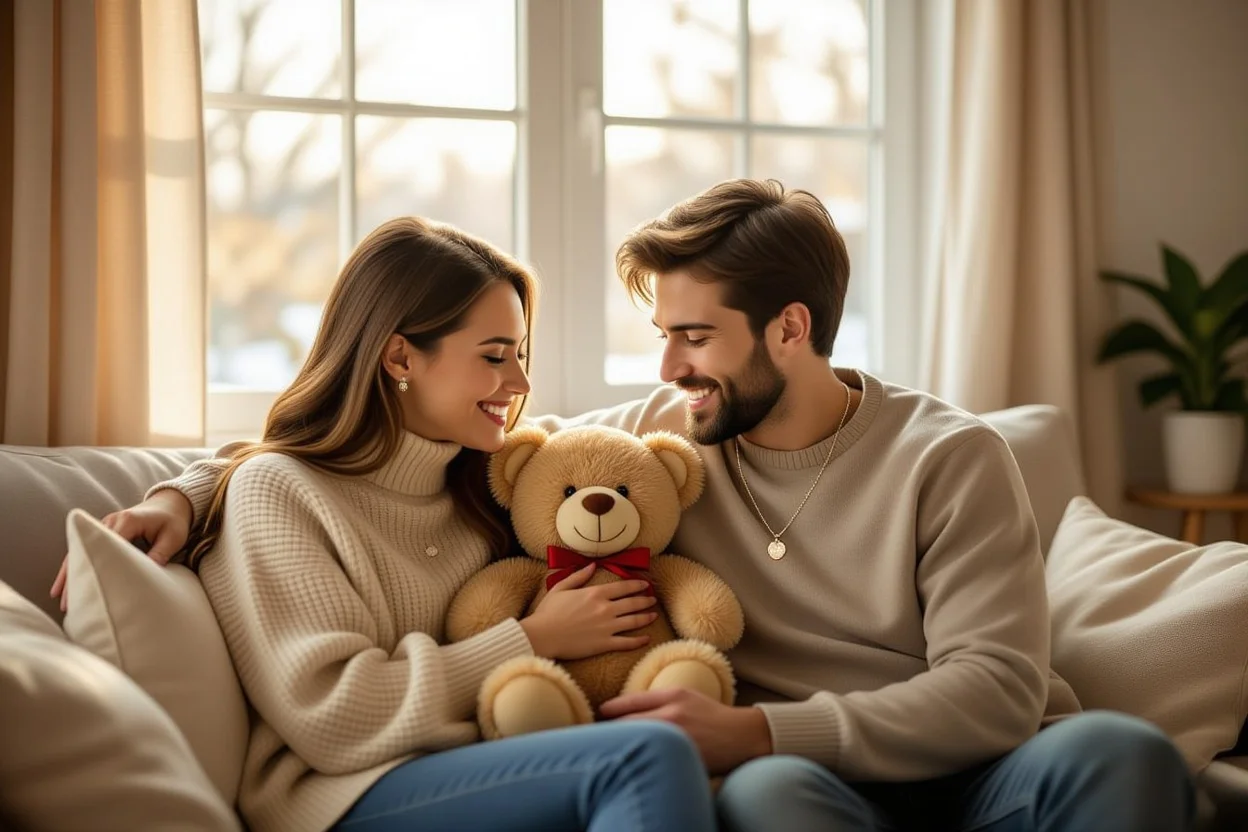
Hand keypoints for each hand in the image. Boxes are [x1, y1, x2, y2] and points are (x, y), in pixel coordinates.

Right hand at [50, 488, 192, 611]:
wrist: (170, 504)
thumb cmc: (173, 521)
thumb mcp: (174, 537)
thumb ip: (161, 553)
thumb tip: (149, 575)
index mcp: (128, 521)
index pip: (106, 545)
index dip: (96, 566)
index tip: (88, 588)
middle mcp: (111, 521)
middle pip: (86, 551)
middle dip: (76, 577)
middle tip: (68, 604)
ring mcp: (104, 526)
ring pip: (79, 552)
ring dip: (69, 576)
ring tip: (61, 602)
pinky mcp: (104, 532)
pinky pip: (84, 551)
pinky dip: (74, 568)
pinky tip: (64, 587)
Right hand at [520, 565, 657, 659]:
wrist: (542, 636)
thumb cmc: (548, 612)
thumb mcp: (561, 588)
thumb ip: (578, 576)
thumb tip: (593, 565)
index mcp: (595, 593)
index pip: (623, 587)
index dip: (637, 585)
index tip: (645, 585)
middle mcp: (605, 608)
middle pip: (632, 603)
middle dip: (645, 601)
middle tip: (653, 600)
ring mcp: (607, 627)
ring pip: (634, 621)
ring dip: (646, 617)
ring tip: (654, 616)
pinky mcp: (604, 644)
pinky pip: (627, 642)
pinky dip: (639, 640)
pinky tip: (647, 639)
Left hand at [600, 688, 772, 774]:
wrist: (742, 736)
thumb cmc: (710, 714)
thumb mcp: (684, 695)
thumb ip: (654, 699)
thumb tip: (618, 706)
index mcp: (672, 698)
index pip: (629, 703)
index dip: (608, 710)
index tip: (597, 714)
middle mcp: (672, 717)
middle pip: (627, 725)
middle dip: (607, 730)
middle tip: (591, 735)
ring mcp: (676, 739)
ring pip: (636, 743)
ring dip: (619, 746)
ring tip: (605, 750)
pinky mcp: (681, 758)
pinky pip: (652, 759)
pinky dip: (638, 761)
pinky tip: (630, 763)